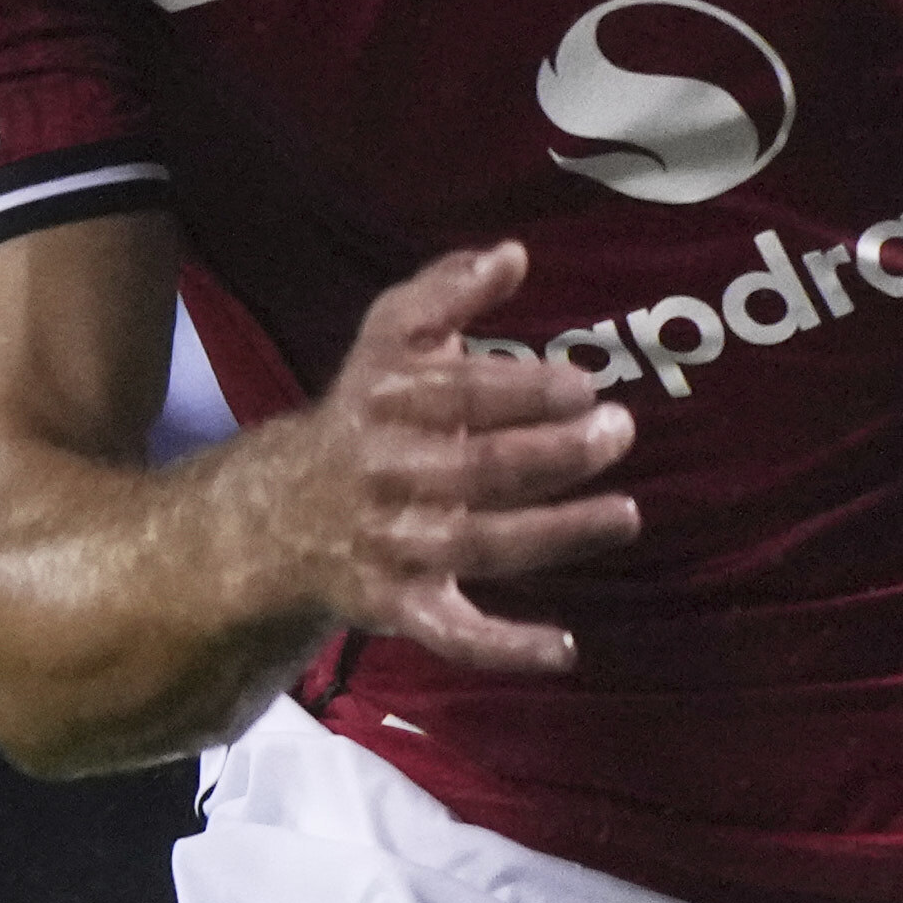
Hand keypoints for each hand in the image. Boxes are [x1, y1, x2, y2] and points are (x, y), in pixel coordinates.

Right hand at [213, 238, 636, 675]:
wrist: (275, 518)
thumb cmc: (361, 417)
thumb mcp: (385, 344)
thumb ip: (443, 292)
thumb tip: (512, 253)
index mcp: (384, 407)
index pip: (454, 394)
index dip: (519, 389)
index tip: (584, 384)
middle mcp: (388, 477)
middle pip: (478, 470)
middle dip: (554, 453)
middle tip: (619, 431)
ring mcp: (396, 548)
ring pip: (482, 545)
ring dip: (557, 534)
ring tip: (626, 514)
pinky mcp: (401, 607)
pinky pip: (454, 635)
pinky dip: (506, 649)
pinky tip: (566, 649)